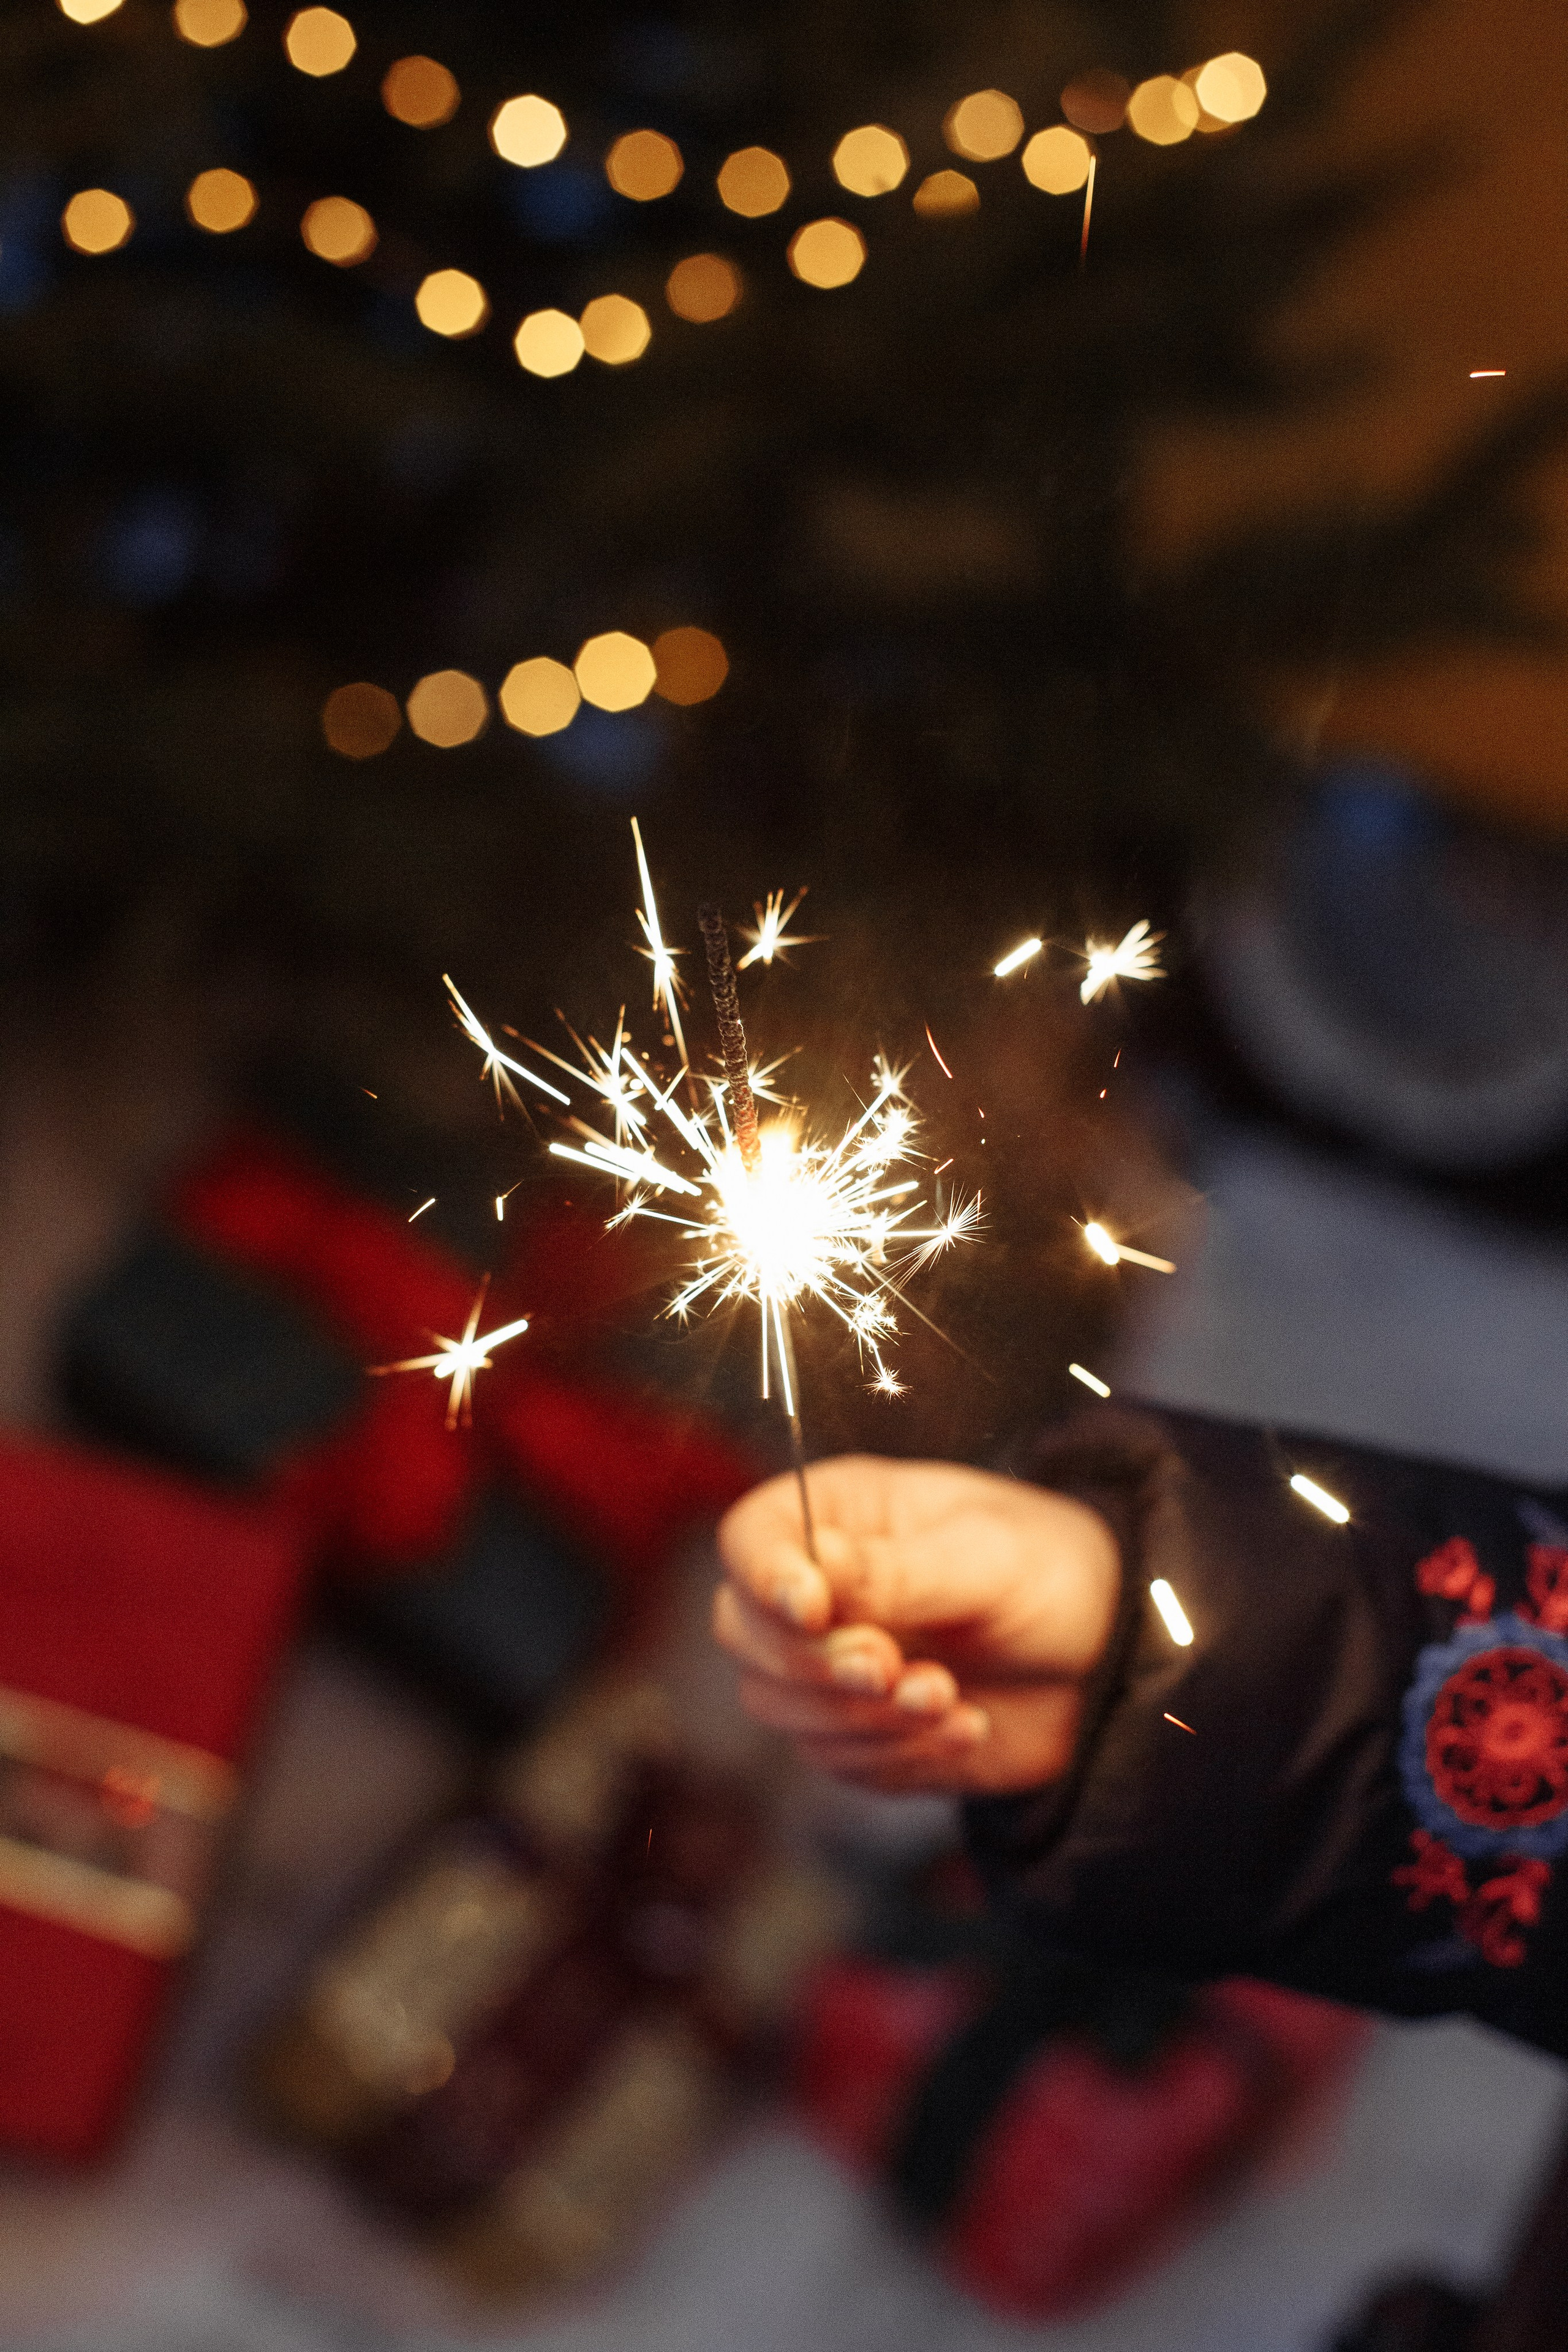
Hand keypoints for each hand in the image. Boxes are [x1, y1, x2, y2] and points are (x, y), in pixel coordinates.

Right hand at [713, 1454, 1119, 1794]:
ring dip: (858, 1715)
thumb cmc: (1050, 1573)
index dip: (764, 1576)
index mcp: (841, 1514)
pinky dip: (896, 1754)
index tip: (813, 1608)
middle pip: (745, 1631)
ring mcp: (830, 1664)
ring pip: (776, 1704)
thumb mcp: (984, 1556)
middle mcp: (821, 1589)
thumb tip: (811, 1571)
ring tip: (947, 1698)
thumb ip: (895, 1570)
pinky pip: (834, 1759)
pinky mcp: (858, 1733)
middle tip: (892, 1667)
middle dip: (814, 1663)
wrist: (1111, 1659)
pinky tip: (965, 1727)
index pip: (752, 1538)